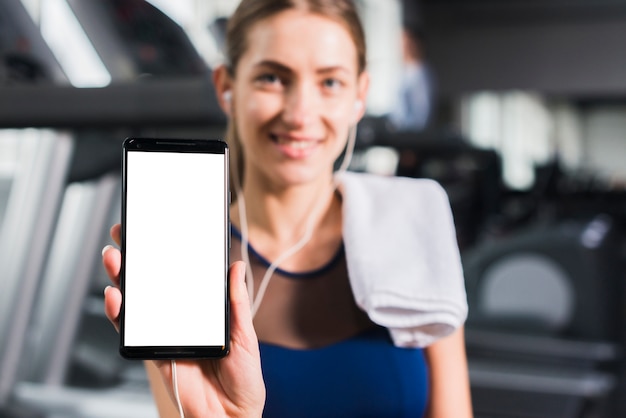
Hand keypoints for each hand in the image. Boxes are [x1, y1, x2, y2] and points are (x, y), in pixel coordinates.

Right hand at [102, 224, 264, 417]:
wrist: (231, 415)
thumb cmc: (242, 379)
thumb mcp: (244, 335)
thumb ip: (237, 303)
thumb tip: (235, 267)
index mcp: (203, 311)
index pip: (182, 276)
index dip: (168, 254)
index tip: (158, 229)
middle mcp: (180, 318)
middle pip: (153, 284)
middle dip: (137, 258)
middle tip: (125, 234)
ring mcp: (165, 333)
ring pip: (138, 302)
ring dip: (122, 279)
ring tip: (115, 257)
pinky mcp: (154, 352)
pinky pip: (132, 331)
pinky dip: (120, 314)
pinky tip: (116, 296)